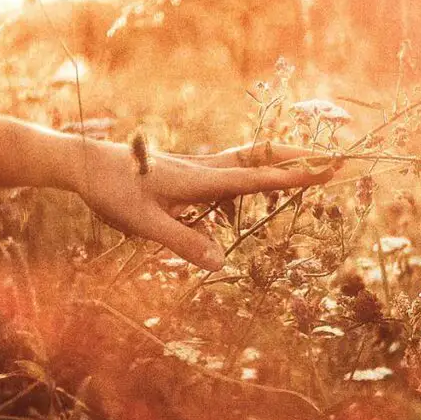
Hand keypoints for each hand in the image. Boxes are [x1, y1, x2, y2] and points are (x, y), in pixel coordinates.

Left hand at [73, 139, 336, 269]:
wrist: (85, 165)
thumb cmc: (112, 192)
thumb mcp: (143, 224)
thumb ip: (183, 242)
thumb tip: (221, 263)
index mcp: (200, 180)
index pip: (256, 178)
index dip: (293, 175)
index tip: (327, 169)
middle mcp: (205, 169)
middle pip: (262, 157)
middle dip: (300, 157)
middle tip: (335, 157)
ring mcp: (198, 168)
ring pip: (250, 159)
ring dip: (282, 159)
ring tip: (312, 165)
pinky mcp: (190, 172)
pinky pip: (233, 169)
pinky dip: (257, 170)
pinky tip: (258, 185)